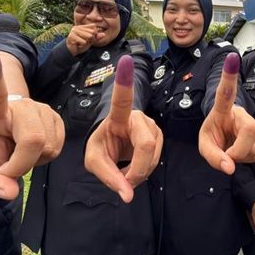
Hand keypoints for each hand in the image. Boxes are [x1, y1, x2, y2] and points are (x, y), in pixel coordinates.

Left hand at [0, 48, 63, 198]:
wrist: (5, 129)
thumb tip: (9, 191)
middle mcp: (20, 105)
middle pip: (33, 139)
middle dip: (22, 164)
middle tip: (7, 168)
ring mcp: (42, 108)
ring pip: (48, 147)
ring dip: (33, 162)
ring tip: (19, 154)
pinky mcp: (57, 117)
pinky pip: (58, 147)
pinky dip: (44, 157)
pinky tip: (32, 150)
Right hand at [66, 24, 97, 55]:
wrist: (72, 51)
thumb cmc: (81, 44)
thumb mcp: (91, 41)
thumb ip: (97, 37)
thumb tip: (104, 34)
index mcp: (82, 26)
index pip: (93, 27)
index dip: (94, 34)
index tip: (89, 39)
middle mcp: (77, 27)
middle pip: (92, 32)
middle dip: (90, 39)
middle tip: (84, 42)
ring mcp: (74, 31)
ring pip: (88, 37)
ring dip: (86, 42)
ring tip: (81, 43)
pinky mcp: (72, 36)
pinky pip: (83, 42)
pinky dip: (82, 45)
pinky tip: (78, 45)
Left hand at [85, 55, 162, 202]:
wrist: (113, 147)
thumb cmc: (102, 147)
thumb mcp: (95, 161)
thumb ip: (109, 177)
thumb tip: (128, 195)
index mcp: (118, 116)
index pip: (122, 99)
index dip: (125, 81)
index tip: (126, 59)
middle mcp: (138, 117)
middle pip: (146, 145)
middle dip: (136, 169)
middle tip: (123, 181)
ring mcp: (152, 126)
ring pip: (153, 156)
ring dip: (139, 173)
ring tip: (125, 173)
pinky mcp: (159, 136)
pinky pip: (156, 160)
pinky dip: (144, 172)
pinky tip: (135, 169)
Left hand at [199, 52, 254, 174]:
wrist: (225, 140)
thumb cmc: (214, 136)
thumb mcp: (206, 146)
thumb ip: (213, 157)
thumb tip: (230, 168)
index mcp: (224, 110)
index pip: (226, 93)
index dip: (229, 76)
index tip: (232, 57)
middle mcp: (242, 115)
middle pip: (251, 129)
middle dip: (239, 148)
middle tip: (227, 155)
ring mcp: (254, 128)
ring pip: (254, 147)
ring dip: (239, 156)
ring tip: (230, 150)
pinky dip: (244, 160)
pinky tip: (239, 154)